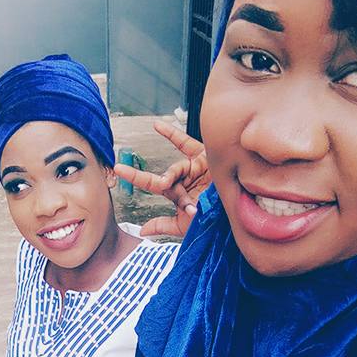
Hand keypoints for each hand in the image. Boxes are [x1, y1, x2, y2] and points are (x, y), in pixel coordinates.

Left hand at [114, 120, 210, 236]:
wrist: (238, 211)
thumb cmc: (213, 219)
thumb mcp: (185, 226)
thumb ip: (164, 225)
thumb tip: (141, 231)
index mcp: (178, 194)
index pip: (153, 185)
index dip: (136, 177)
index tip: (117, 169)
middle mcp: (183, 179)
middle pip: (163, 178)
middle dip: (144, 178)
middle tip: (123, 171)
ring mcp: (194, 167)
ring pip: (177, 168)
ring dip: (172, 177)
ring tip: (170, 187)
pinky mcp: (205, 158)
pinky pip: (187, 144)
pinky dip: (172, 135)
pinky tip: (156, 126)